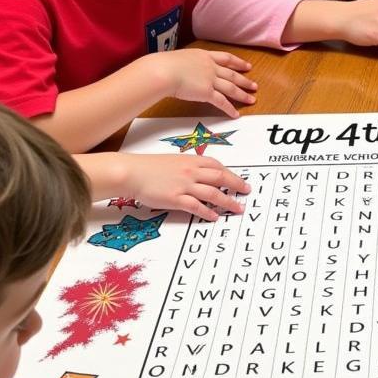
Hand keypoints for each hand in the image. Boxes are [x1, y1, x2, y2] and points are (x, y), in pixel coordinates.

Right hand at [123, 153, 249, 220]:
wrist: (131, 172)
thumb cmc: (148, 167)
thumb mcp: (171, 161)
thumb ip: (187, 167)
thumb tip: (198, 176)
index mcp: (190, 161)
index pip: (217, 166)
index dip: (231, 173)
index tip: (239, 180)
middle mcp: (190, 171)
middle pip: (221, 177)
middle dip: (237, 185)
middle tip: (246, 191)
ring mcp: (184, 185)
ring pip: (213, 193)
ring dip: (228, 202)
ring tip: (238, 208)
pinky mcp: (176, 199)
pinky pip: (197, 206)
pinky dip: (208, 212)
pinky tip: (215, 216)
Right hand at [153, 49, 257, 117]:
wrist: (163, 71)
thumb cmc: (164, 65)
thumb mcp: (179, 59)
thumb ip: (187, 65)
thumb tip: (184, 70)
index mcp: (204, 56)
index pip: (226, 58)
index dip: (238, 62)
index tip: (247, 66)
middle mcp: (210, 67)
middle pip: (232, 74)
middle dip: (244, 80)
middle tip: (254, 85)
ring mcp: (210, 79)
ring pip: (231, 88)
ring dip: (243, 94)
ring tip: (252, 99)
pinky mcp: (207, 92)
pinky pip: (222, 102)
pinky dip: (229, 109)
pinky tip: (235, 114)